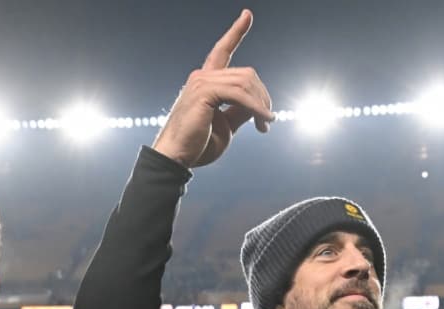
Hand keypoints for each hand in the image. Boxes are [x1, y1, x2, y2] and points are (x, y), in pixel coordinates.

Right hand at [152, 9, 274, 167]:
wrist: (177, 158)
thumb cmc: (198, 145)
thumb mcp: (227, 126)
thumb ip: (241, 111)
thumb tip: (259, 105)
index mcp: (205, 81)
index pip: (222, 50)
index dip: (236, 32)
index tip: (247, 14)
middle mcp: (202, 76)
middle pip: (247, 74)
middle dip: (263, 97)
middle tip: (267, 121)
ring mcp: (201, 82)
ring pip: (246, 82)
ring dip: (261, 105)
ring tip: (265, 124)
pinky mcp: (204, 92)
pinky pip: (239, 95)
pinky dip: (255, 108)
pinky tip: (263, 121)